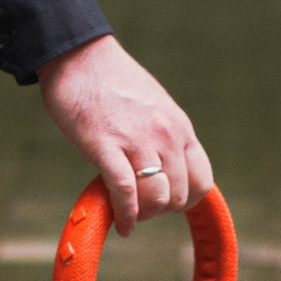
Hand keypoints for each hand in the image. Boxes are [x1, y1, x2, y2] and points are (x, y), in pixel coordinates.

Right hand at [37, 36, 210, 230]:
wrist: (78, 55)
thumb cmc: (111, 82)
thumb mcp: (154, 107)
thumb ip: (163, 136)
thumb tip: (163, 167)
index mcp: (179, 127)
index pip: (202, 180)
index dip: (186, 200)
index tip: (166, 202)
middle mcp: (165, 135)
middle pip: (180, 195)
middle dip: (161, 210)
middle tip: (140, 207)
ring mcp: (138, 141)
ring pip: (158, 199)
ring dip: (143, 214)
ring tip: (128, 213)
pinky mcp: (106, 145)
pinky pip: (125, 193)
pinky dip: (125, 216)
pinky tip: (120, 225)